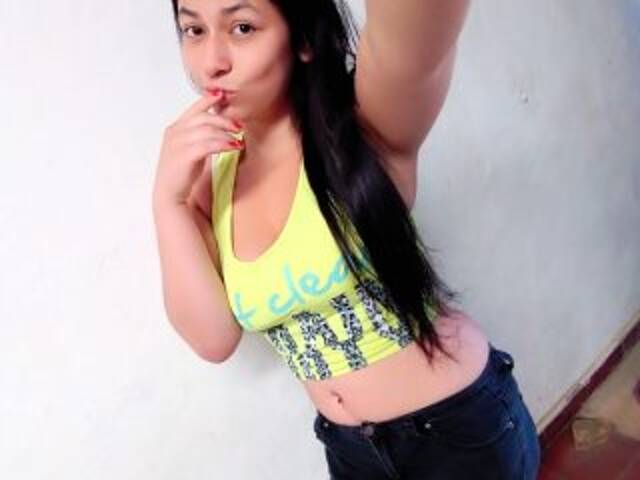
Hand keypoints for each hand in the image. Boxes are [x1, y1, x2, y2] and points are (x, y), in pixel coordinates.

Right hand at [152, 90, 243, 207]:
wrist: (170, 194)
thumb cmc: (181, 173)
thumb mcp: (189, 149)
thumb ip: (199, 137)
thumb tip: (220, 129)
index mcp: (174, 129)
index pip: (193, 109)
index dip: (207, 100)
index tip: (221, 95)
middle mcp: (175, 133)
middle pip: (204, 118)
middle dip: (224, 120)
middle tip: (238, 125)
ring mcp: (178, 143)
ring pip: (207, 130)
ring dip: (226, 132)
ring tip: (238, 138)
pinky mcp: (186, 155)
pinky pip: (209, 144)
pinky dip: (224, 143)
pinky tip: (234, 146)